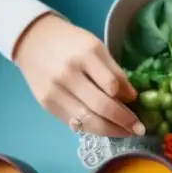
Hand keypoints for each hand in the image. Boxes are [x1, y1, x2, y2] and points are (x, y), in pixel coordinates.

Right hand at [14, 14, 143, 137]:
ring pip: (88, 120)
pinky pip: (74, 123)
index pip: (112, 85)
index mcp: (85, 55)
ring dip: (111, 130)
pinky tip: (105, 128)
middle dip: (124, 121)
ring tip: (125, 132)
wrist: (32, 40)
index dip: (128, 98)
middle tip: (139, 129)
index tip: (137, 103)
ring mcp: (55, 92)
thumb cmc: (70, 42)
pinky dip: (92, 128)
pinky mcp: (46, 104)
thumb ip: (114, 72)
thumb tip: (131, 98)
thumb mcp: (96, 47)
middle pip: (101, 106)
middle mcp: (68, 75)